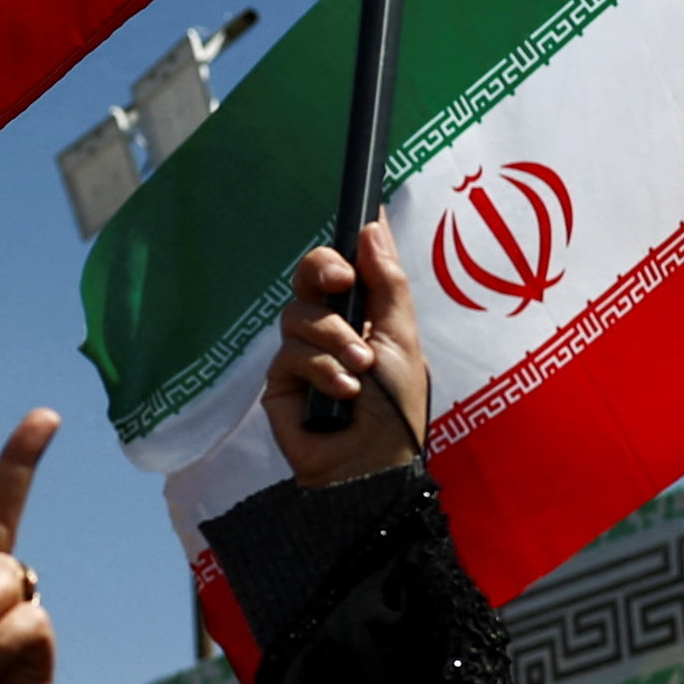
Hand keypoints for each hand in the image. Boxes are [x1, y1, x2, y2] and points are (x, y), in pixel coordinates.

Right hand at [261, 220, 430, 483]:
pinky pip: (290, 351)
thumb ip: (387, 283)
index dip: (351, 242)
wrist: (372, 462)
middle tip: (341, 279)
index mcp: (364, 313)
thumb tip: (372, 227)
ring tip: (360, 368)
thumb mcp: (402, 338)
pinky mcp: (281, 378)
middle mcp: (331, 326)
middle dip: (323, 269)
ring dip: (333, 338)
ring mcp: (303, 351)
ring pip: (299, 313)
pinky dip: (320, 368)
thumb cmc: (396, 406)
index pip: (350, 265)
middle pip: (310, 275)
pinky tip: (342, 392)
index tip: (362, 221)